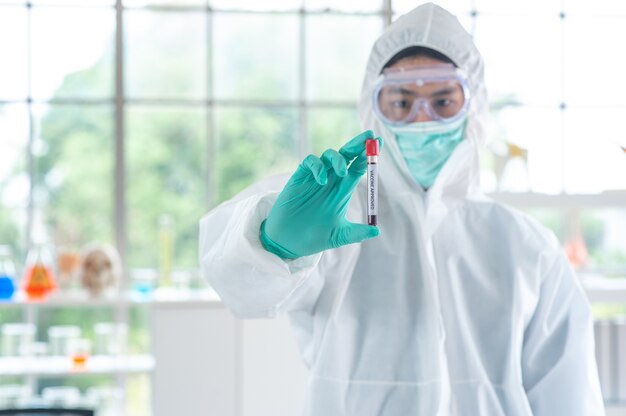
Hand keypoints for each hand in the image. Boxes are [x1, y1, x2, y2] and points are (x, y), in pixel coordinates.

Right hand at [260, 130, 382, 258]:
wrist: (289, 242)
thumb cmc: (314, 237)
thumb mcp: (339, 236)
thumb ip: (357, 232)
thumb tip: (376, 230)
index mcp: (343, 190)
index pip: (359, 167)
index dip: (369, 155)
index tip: (380, 143)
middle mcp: (331, 180)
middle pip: (347, 155)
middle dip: (358, 145)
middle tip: (369, 137)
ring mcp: (315, 177)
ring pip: (329, 155)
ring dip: (338, 158)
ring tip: (342, 172)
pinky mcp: (300, 178)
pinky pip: (310, 162)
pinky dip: (318, 166)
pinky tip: (321, 180)